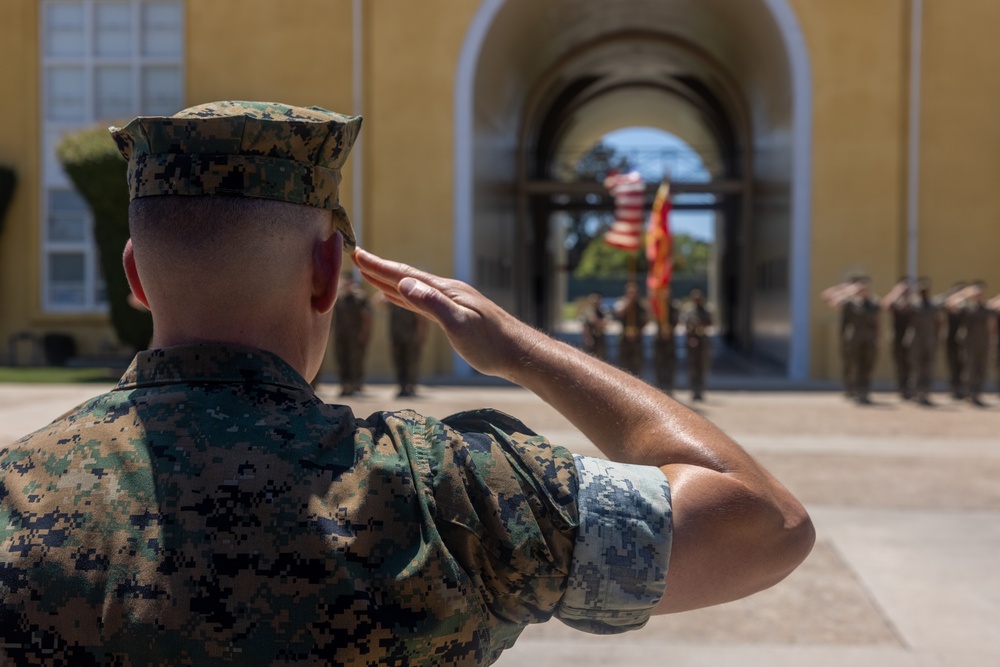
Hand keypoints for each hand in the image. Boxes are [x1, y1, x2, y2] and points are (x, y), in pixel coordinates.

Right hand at [351, 248, 535, 378]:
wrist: (517, 353)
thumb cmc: (491, 343)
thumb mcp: (459, 325)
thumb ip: (432, 304)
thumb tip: (404, 283)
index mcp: (445, 291)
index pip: (406, 274)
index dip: (380, 266)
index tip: (358, 254)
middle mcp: (446, 292)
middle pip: (407, 276)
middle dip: (380, 268)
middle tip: (357, 257)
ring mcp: (451, 302)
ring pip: (413, 288)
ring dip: (390, 281)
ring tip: (370, 274)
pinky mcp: (454, 315)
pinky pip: (421, 301)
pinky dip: (405, 296)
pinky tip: (399, 296)